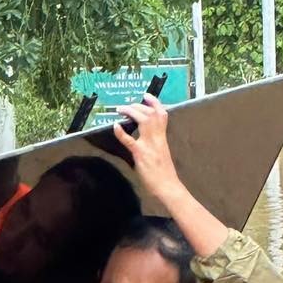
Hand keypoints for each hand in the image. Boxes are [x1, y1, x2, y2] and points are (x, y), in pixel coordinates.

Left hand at [113, 94, 182, 208]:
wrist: (168, 186)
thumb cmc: (164, 173)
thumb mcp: (162, 153)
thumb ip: (155, 143)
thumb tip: (144, 137)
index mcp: (163, 138)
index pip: (162, 115)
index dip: (155, 103)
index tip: (146, 95)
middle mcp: (157, 139)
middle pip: (151, 114)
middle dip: (138, 106)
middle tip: (125, 105)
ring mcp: (149, 146)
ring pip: (143, 121)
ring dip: (131, 112)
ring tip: (120, 109)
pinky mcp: (141, 154)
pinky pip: (130, 141)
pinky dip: (121, 132)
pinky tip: (115, 126)